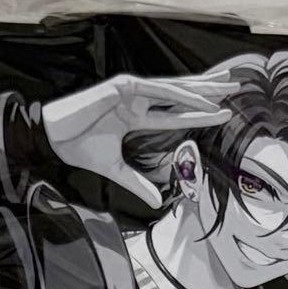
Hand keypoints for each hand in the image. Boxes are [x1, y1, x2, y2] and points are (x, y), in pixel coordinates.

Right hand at [42, 71, 237, 207]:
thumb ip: (137, 183)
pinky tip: (200, 98)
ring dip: (201, 89)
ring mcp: (130, 90)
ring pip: (174, 89)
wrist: (52, 139)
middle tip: (235, 87)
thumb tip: (158, 201)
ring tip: (226, 90)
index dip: (198, 111)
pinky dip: (179, 94)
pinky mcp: (122, 87)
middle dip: (207, 90)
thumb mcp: (115, 169)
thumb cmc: (78, 147)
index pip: (174, 112)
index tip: (222, 112)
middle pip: (180, 93)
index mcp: (135, 114)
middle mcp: (136, 99)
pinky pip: (158, 90)